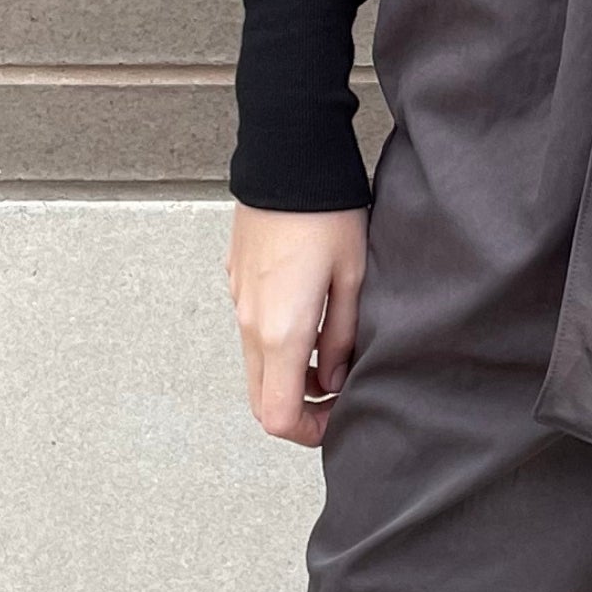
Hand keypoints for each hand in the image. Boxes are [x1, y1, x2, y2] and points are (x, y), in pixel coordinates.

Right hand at [227, 201, 370, 444]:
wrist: (287, 160)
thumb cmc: (327, 214)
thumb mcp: (354, 279)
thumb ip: (344, 339)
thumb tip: (335, 379)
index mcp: (282, 332)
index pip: (278, 417)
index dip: (310, 431)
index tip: (341, 416)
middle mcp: (251, 324)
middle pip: (261, 401)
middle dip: (298, 411)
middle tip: (337, 395)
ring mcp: (239, 303)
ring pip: (255, 367)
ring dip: (289, 377)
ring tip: (330, 353)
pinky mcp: (237, 282)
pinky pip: (251, 332)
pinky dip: (276, 346)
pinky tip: (310, 318)